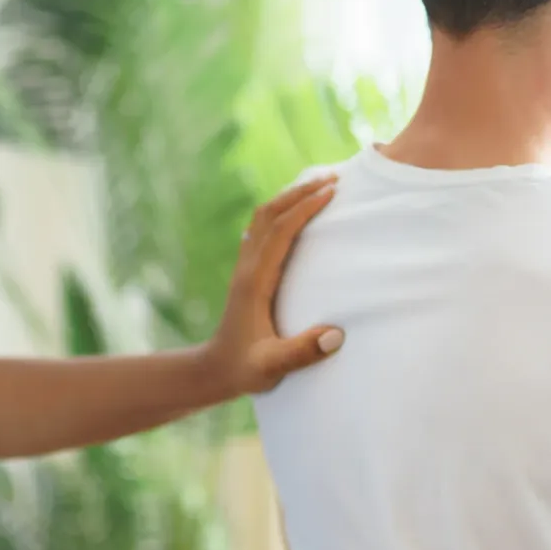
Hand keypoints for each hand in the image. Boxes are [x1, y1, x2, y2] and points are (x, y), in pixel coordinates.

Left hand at [203, 174, 343, 396]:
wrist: (214, 370)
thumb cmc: (244, 369)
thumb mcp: (272, 367)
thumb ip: (301, 352)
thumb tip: (336, 335)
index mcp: (254, 282)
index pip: (280, 232)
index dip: (305, 208)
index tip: (331, 192)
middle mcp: (247, 267)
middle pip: (269, 214)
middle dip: (300, 192)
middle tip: (334, 179)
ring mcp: (244, 267)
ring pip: (263, 217)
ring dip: (290, 198)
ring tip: (320, 186)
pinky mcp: (247, 272)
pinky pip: (262, 229)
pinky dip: (282, 211)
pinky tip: (298, 212)